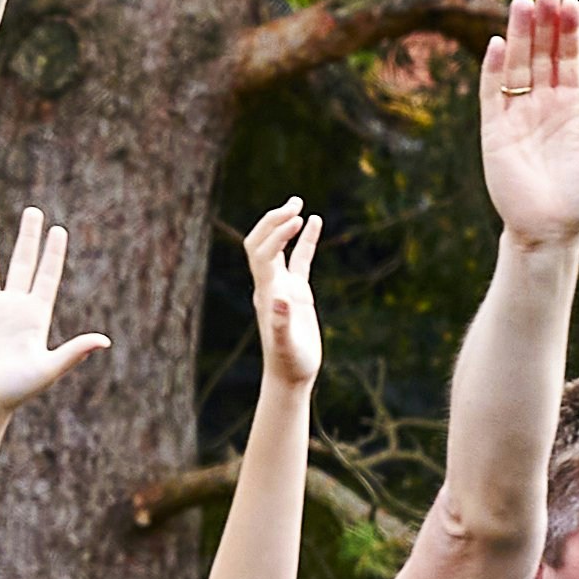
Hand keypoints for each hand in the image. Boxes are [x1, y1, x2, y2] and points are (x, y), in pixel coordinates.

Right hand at [0, 206, 99, 422]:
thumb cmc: (17, 390)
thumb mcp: (48, 369)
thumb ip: (74, 352)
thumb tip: (104, 341)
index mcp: (35, 315)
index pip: (47, 275)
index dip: (53, 253)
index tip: (59, 229)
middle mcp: (12, 306)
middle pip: (21, 262)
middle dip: (27, 237)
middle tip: (32, 211)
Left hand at [239, 200, 322, 395]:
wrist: (290, 376)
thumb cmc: (288, 364)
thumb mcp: (285, 347)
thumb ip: (280, 325)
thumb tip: (279, 300)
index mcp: (267, 292)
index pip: (264, 252)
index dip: (277, 234)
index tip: (297, 220)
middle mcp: (270, 285)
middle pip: (262, 242)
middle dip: (274, 221)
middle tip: (295, 202)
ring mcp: (283, 286)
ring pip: (279, 247)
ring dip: (285, 224)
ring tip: (300, 203)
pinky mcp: (296, 292)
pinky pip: (299, 259)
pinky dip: (306, 240)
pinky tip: (316, 221)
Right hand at [472, 0, 578, 248]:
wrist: (553, 231)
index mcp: (573, 107)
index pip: (569, 59)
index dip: (569, 31)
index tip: (571, 2)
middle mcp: (544, 105)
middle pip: (542, 54)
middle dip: (545, 23)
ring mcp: (518, 116)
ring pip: (518, 66)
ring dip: (520, 35)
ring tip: (523, 3)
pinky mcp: (495, 131)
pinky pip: (492, 93)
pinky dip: (495, 69)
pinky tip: (501, 43)